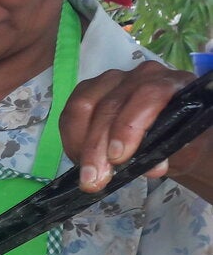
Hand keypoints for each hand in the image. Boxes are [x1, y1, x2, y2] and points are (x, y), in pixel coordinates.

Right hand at [60, 62, 197, 191]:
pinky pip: (70, 111)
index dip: (129, 126)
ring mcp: (112, 80)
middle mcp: (141, 75)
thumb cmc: (182, 140)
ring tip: (85, 172)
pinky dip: (71, 138)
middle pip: (110, 105)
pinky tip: (78, 157)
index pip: (148, 95)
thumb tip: (152, 168)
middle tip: (94, 179)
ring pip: (83, 105)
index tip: (117, 158)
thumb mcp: (184, 150)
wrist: (171, 134)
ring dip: (79, 143)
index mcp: (173, 83)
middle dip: (97, 146)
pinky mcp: (90, 89)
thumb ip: (172, 155)